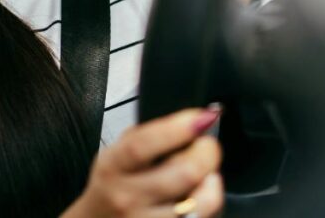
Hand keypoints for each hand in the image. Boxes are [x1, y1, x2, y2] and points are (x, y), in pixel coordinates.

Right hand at [64, 107, 223, 217]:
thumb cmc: (112, 187)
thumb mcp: (115, 155)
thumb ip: (147, 136)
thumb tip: (191, 120)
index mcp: (113, 167)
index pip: (143, 145)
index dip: (177, 128)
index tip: (201, 117)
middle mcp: (128, 198)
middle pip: (183, 173)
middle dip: (207, 152)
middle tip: (208, 144)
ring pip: (201, 202)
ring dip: (212, 181)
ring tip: (207, 174)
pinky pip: (203, 217)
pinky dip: (209, 202)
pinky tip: (200, 195)